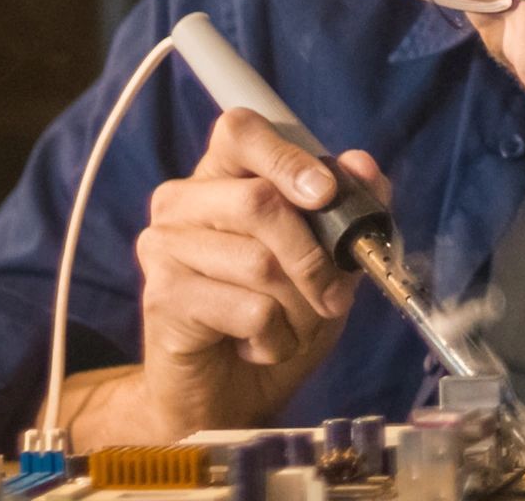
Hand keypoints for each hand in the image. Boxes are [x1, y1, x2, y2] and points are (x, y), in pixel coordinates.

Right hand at [115, 108, 389, 436]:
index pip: (241, 131)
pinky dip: (275, 336)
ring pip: (259, 261)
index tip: (325, 193)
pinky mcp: (162, 297)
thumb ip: (350, 210)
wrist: (231, 394)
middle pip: (260, 201)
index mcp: (221, 176)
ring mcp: (164, 247)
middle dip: (314, 256)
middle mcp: (181, 202)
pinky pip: (248, 309)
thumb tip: (363, 165)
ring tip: (291, 325)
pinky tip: (260, 345)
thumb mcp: (330, 260)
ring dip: (298, 305)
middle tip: (334, 295)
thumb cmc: (279, 317)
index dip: (287, 157)